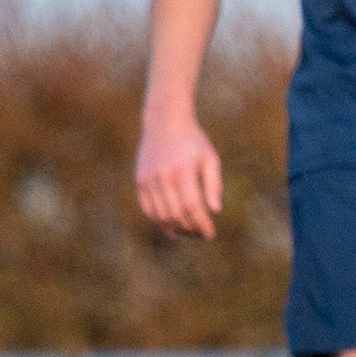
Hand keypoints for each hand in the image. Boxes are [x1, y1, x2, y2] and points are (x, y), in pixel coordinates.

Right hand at [134, 116, 222, 239]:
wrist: (165, 122)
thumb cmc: (193, 141)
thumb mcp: (210, 158)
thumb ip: (214, 184)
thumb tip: (215, 211)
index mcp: (183, 171)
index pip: (192, 207)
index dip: (201, 224)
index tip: (210, 234)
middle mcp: (163, 177)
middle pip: (176, 215)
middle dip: (190, 229)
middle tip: (200, 234)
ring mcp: (149, 179)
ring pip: (160, 215)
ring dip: (174, 229)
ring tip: (187, 232)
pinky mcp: (140, 180)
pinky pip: (147, 209)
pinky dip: (158, 222)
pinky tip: (170, 228)